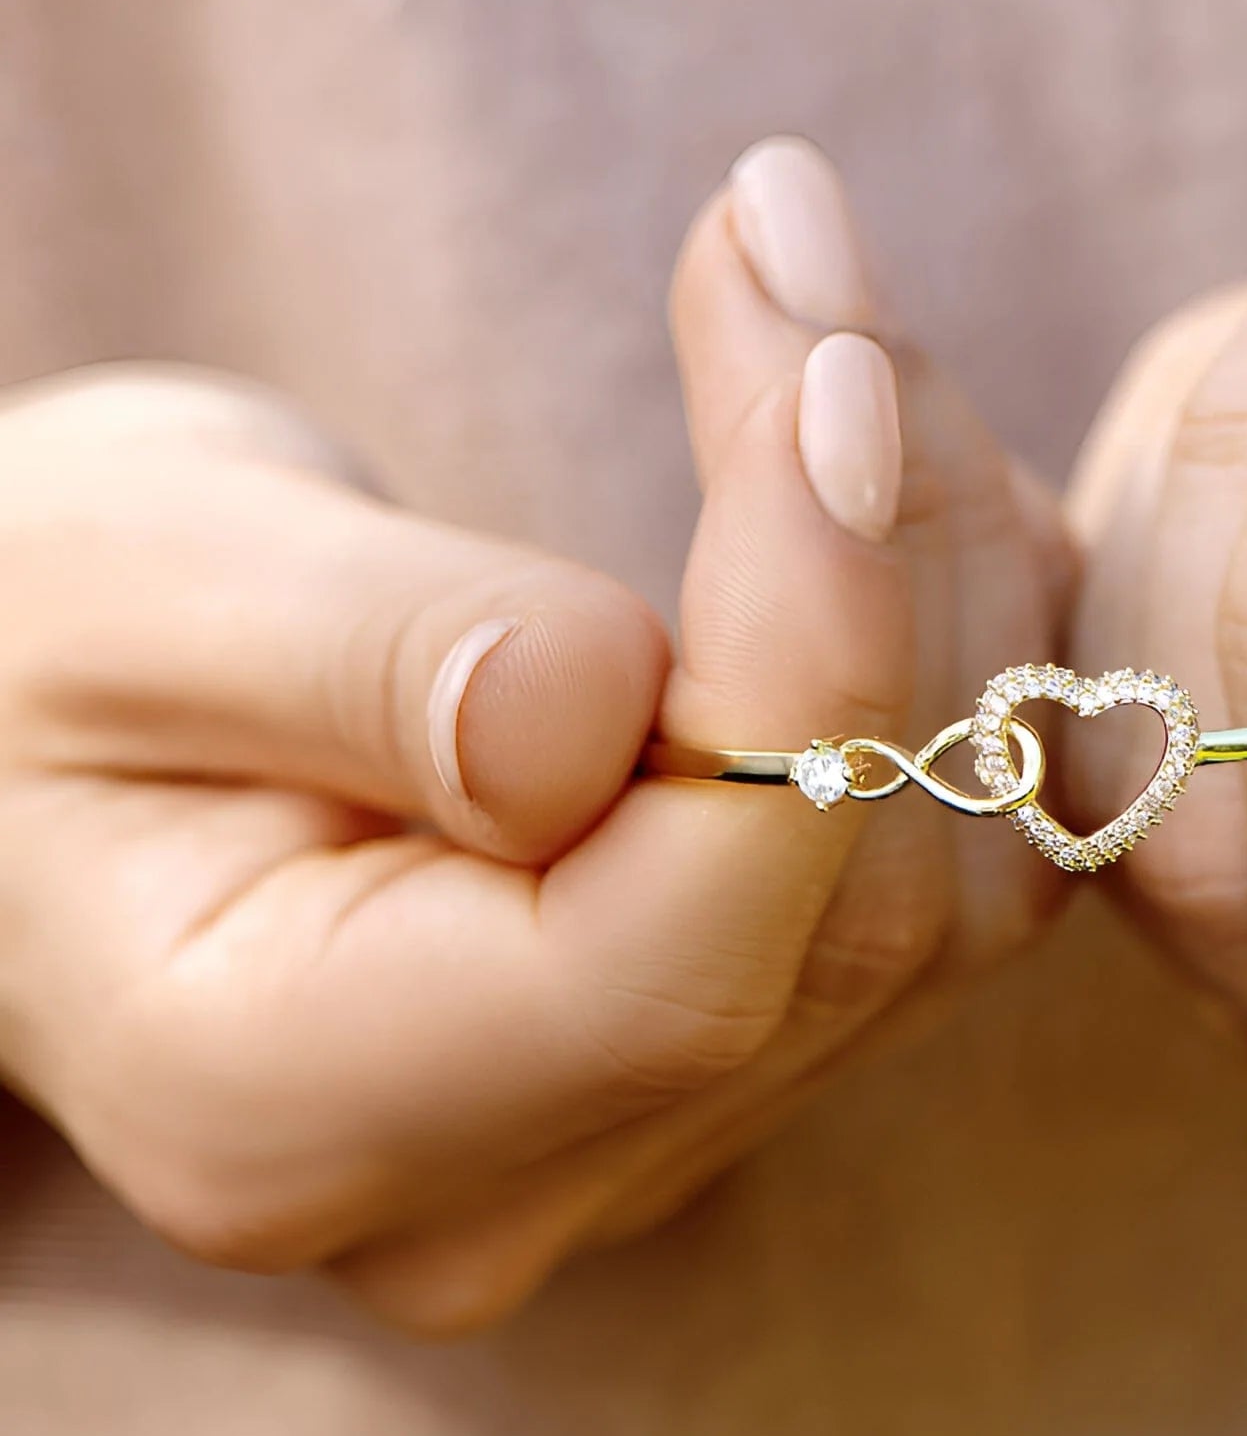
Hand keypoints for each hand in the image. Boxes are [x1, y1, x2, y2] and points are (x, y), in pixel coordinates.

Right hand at [0, 138, 1065, 1331]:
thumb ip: (364, 655)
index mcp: (291, 1111)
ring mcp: (645, 1135)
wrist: (63, 745)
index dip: (810, 660)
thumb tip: (604, 694)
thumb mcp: (125, 594)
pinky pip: (958, 854)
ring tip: (829, 326)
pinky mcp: (739, 1044)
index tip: (830, 367)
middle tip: (803, 249)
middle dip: (887, 546)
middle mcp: (507, 1187)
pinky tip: (884, 474)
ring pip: (952, 875)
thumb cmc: (35, 652)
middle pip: (853, 904)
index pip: (673, 951)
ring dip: (946, 569)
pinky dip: (964, 646)